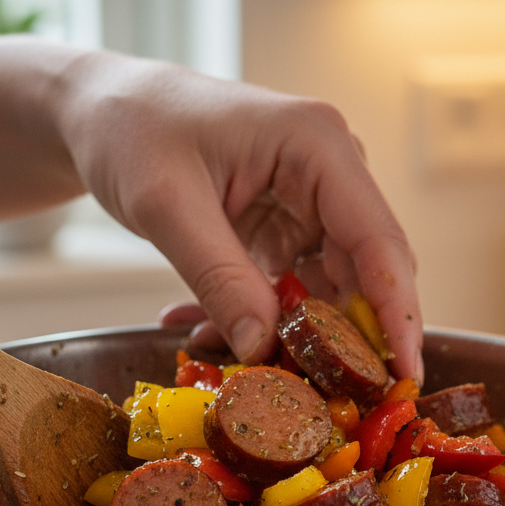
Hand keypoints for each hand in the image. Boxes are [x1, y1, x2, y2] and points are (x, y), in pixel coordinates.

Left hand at [56, 53, 422, 382]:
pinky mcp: (284, 224)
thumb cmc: (132, 130)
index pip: (377, 240)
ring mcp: (309, 200)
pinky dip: (254, 315)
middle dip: (336, 336)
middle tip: (305, 394)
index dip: (396, 313)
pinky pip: (288, 286)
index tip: (403, 375)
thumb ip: (218, 277)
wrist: (102, 110)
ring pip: (324, 288)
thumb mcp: (166, 205)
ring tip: (215, 352)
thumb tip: (262, 351)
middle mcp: (328, 171)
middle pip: (363, 271)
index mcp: (317, 145)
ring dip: (282, 331)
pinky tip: (200, 328)